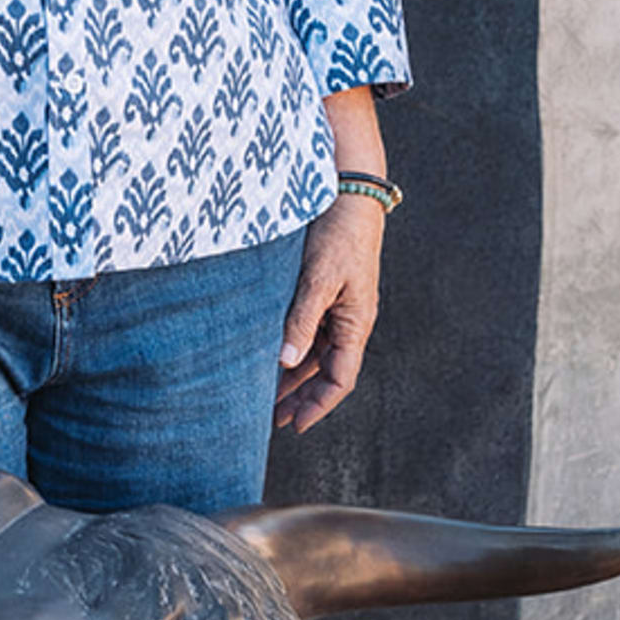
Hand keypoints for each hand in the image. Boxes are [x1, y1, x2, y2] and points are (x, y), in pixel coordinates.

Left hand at [275, 193, 385, 432]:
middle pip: (326, 372)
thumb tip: (285, 362)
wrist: (350, 193)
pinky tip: (269, 353)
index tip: (293, 426)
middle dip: (301, 397)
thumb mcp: (318, 279)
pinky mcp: (325, 290)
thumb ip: (301, 321)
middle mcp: (349, 321)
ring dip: (292, 374)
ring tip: (264, 393)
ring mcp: (338, 307)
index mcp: (355, 323)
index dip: (318, 407)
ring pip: (315, 353)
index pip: (339, 380)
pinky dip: (291, 346)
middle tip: (272, 418)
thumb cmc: (339, 234)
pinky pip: (309, 329)